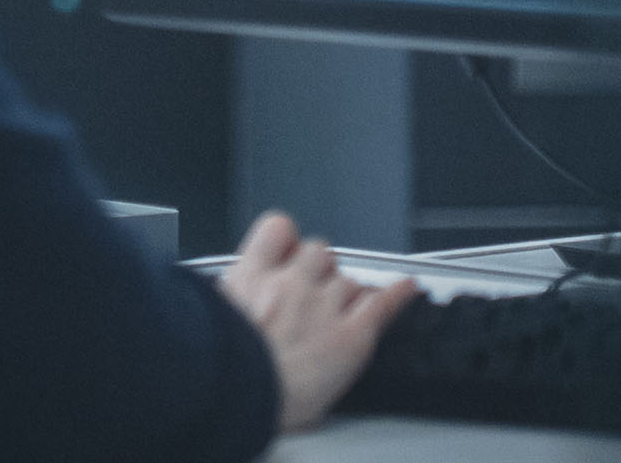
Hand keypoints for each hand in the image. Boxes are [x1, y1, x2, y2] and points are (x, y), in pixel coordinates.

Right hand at [214, 210, 413, 434]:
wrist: (241, 390)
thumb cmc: (221, 366)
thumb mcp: (212, 317)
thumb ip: (228, 300)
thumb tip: (226, 303)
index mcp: (250, 277)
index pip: (277, 230)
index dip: (288, 240)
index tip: (290, 250)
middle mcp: (290, 283)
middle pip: (319, 253)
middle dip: (321, 268)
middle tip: (316, 292)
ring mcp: (323, 307)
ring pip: (349, 279)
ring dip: (349, 290)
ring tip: (349, 305)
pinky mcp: (352, 335)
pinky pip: (382, 304)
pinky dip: (398, 294)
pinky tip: (408, 287)